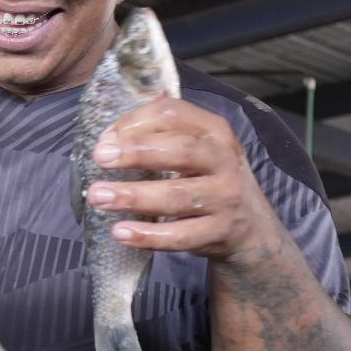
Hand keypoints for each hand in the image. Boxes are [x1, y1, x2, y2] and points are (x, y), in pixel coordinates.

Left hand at [85, 97, 276, 264]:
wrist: (252, 227)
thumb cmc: (210, 179)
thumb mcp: (199, 147)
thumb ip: (163, 133)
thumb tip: (112, 132)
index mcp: (214, 131)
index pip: (173, 114)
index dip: (136, 122)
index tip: (106, 138)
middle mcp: (224, 160)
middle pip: (180, 150)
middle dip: (136, 153)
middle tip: (100, 158)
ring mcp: (225, 198)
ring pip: (177, 196)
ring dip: (134, 196)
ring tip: (98, 196)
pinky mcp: (219, 232)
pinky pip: (180, 235)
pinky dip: (148, 236)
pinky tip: (120, 232)